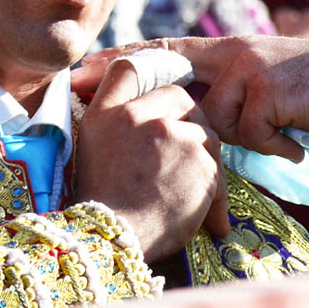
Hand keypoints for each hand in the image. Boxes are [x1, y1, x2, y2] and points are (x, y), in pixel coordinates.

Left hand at [75, 35, 308, 161]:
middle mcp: (228, 53)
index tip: (81, 67)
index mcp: (225, 51)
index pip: (163, 50)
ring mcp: (245, 67)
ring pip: (216, 123)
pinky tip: (297, 135)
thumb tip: (193, 125)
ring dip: (250, 139)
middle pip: (174, 85)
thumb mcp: (264, 84)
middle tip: (112, 102)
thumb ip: (228, 96)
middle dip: (142, 100)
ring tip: (283, 129)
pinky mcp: (265, 87)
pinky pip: (251, 134)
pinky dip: (276, 145)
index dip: (121, 59)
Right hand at [75, 58, 227, 263]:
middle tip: (183, 156)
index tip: (160, 100)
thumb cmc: (100, 197)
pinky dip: (215, 195)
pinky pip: (217, 167)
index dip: (151, 79)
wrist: (112, 238)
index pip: (131, 69)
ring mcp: (172, 133)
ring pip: (203, 132)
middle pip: (179, 98)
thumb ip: (111, 110)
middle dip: (187, 122)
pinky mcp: (200, 159)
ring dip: (202, 161)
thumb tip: (129, 89)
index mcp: (109, 110)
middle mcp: (140, 114)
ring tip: (192, 193)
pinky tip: (207, 219)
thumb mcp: (90, 143)